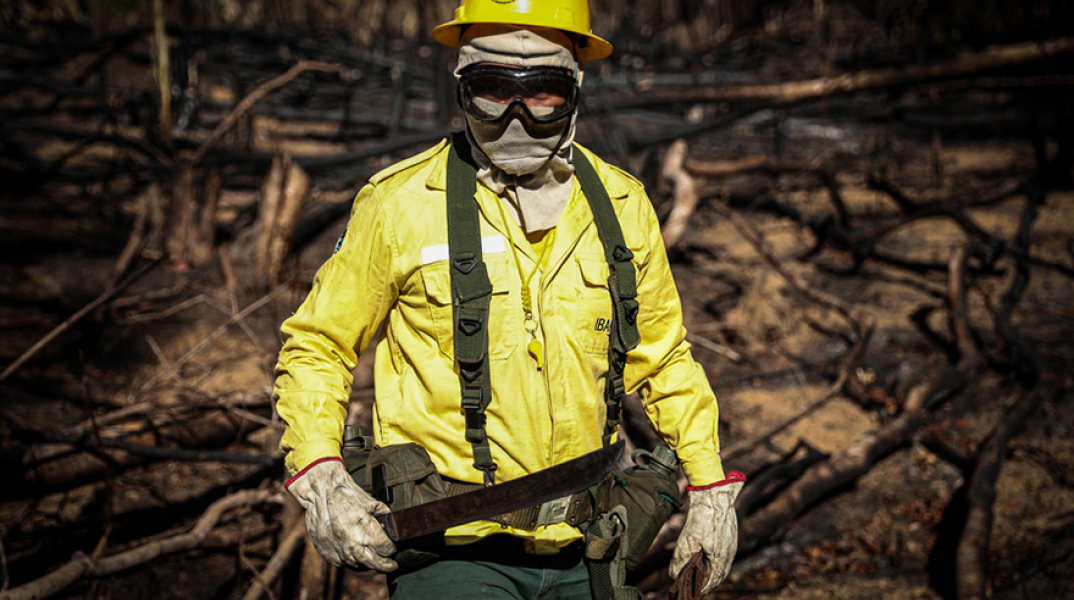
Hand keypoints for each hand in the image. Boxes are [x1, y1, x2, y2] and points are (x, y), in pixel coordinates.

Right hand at [286, 459, 397, 571]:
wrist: (320, 492)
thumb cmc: (346, 494)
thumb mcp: (371, 502)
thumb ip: (384, 516)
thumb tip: (391, 527)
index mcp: (365, 530)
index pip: (385, 548)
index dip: (391, 548)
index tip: (392, 546)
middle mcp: (352, 543)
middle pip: (374, 562)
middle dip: (385, 565)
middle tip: (392, 565)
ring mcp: (339, 550)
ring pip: (359, 565)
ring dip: (369, 564)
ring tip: (376, 562)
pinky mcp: (328, 552)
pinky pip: (344, 563)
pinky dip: (353, 562)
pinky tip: (359, 558)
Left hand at [669, 473, 744, 593]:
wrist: (714, 495)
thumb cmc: (702, 518)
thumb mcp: (687, 540)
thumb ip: (681, 559)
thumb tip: (674, 575)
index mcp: (720, 557)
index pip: (714, 579)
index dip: (705, 587)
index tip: (696, 591)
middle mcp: (729, 552)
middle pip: (720, 573)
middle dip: (709, 581)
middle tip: (698, 585)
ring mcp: (731, 543)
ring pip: (723, 563)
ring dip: (713, 570)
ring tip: (701, 572)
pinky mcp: (731, 535)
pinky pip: (725, 553)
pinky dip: (717, 559)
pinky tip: (708, 556)